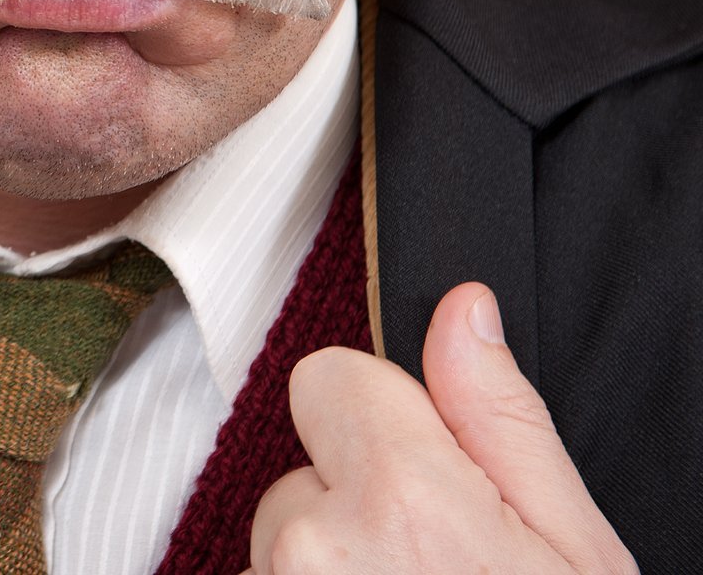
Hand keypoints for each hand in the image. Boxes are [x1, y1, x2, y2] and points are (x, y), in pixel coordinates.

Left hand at [248, 281, 634, 572]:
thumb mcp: (572, 549)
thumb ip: (501, 422)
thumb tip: (463, 309)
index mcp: (402, 498)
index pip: (330, 375)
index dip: (386, 422)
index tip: (433, 482)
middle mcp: (315, 542)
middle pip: (306, 459)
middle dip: (357, 497)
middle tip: (433, 561)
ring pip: (286, 528)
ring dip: (334, 555)